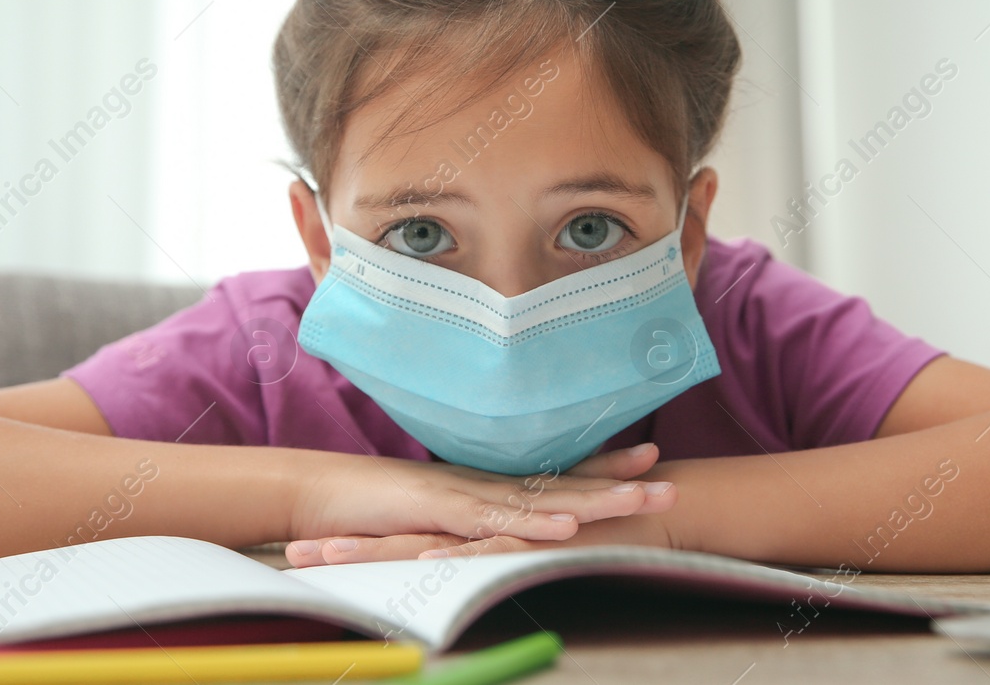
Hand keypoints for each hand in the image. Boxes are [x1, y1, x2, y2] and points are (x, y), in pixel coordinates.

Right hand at [286, 442, 676, 566]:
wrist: (316, 496)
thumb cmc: (370, 511)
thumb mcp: (430, 522)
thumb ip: (467, 524)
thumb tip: (500, 531)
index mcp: (484, 487)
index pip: (555, 476)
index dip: (603, 467)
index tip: (650, 458)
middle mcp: (482, 485)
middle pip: (562, 482)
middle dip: (619, 480)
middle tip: (673, 479)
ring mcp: (463, 496)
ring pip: (541, 498)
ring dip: (595, 498)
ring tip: (643, 500)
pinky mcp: (438, 514)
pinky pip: (493, 520)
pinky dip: (532, 521)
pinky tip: (567, 523)